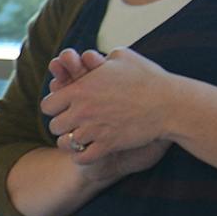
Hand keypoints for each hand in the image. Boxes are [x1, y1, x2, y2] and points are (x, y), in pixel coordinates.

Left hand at [42, 48, 176, 167]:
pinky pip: (81, 158)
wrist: (169, 104)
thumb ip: (100, 58)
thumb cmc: (148, 78)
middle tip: (74, 124)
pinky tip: (90, 150)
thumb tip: (90, 57)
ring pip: (65, 143)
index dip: (55, 107)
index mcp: (81, 89)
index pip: (47, 105)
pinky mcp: (107, 145)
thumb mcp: (122, 57)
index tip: (65, 107)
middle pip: (54, 126)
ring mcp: (94, 129)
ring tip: (81, 138)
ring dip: (71, 142)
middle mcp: (82, 110)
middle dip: (63, 125)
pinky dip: (82, 157)